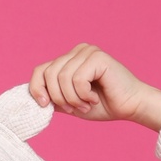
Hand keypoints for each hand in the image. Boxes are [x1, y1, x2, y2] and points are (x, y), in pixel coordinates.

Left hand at [28, 45, 160, 129]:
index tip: (45, 106)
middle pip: (49, 74)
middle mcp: (77, 51)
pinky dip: (83, 95)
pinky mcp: (97, 57)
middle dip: (59, 98)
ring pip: (62, 78)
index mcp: (68, 60)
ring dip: (73, 99)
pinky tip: (95, 97)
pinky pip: (77, 79)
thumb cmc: (102, 105)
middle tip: (75, 108)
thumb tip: (30, 98)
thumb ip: (52, 97)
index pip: (40, 70)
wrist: (130, 107)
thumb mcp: (69, 103)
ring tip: (86, 104)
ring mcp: (87, 51)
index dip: (37, 89)